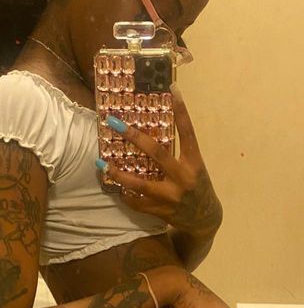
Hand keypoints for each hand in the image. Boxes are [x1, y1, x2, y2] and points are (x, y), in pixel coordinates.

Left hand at [104, 83, 222, 237]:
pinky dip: (125, 194)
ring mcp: (170, 196)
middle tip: (115, 123)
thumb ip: (178, 152)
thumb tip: (150, 133)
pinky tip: (114, 187)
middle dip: (134, 137)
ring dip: (118, 174)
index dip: (181, 110)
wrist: (204, 219)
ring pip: (139, 184)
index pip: (188, 132)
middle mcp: (183, 178)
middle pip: (157, 153)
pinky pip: (136, 202)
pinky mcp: (160, 211)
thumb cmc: (197, 186)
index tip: (172, 89)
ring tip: (102, 164)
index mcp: (194, 162)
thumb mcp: (194, 167)